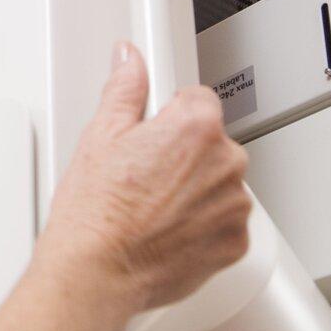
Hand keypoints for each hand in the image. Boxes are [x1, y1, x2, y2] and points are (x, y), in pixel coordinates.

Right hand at [38, 42, 251, 312]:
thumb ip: (125, 89)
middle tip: (141, 173)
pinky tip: (165, 229)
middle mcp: (225, 164)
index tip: (150, 134)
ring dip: (194, 189)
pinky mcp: (234, 243)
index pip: (198, 100)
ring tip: (150, 205)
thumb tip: (130, 59)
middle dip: (182, 154)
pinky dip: (201, 224)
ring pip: (218, 183)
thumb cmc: (96, 211)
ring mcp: (233, 206)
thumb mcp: (100, 135)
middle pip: (212, 143)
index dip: (168, 116)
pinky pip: (223, 222)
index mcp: (196, 128)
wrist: (98, 270)